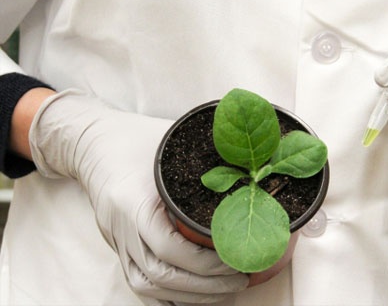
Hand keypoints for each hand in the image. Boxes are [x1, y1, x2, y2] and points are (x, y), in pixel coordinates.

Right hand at [29, 90, 248, 303]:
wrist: (94, 142)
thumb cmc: (138, 139)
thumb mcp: (173, 140)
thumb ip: (208, 157)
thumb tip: (252, 166)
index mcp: (134, 202)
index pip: (168, 248)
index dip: (205, 263)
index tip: (235, 259)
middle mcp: (122, 228)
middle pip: (161, 276)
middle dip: (205, 287)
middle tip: (241, 280)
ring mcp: (118, 241)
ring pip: (148, 287)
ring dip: (190, 297)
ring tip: (226, 292)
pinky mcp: (119, 248)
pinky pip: (139, 285)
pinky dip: (168, 298)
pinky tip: (197, 297)